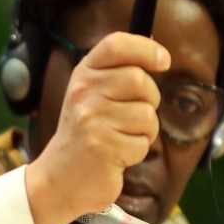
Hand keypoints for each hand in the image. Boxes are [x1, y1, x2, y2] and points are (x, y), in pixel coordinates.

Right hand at [25, 32, 168, 223]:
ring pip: (147, 114)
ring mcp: (92, 119)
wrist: (60, 178)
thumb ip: (117, 74)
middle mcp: (84, 93)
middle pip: (140, 80)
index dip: (145, 48)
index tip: (163, 60)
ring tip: (122, 138)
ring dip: (145, 131)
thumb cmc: (84, 135)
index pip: (116, 45)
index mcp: (83, 75)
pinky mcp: (103, 146)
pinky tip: (118, 155)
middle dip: (149, 99)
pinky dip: (137, 152)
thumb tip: (155, 51)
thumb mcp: (91, 96)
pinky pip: (143, 143)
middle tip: (133, 115)